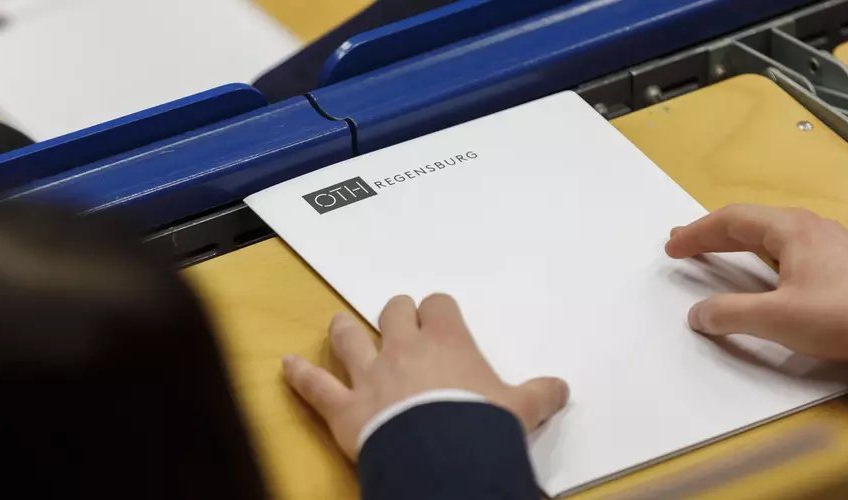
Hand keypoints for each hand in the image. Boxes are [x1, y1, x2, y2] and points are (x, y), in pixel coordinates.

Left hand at [282, 293, 568, 459]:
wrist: (445, 456)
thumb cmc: (482, 425)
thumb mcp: (522, 409)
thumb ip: (540, 395)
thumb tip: (561, 388)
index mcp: (446, 341)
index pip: (438, 306)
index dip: (437, 308)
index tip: (439, 314)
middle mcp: (404, 348)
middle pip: (392, 312)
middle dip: (395, 313)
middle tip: (398, 318)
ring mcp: (371, 375)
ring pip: (350, 338)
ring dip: (344, 331)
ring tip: (340, 324)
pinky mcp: (346, 408)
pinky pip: (317, 387)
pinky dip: (300, 377)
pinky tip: (285, 366)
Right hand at [666, 204, 847, 360]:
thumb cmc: (841, 315)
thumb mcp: (775, 318)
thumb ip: (729, 314)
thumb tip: (698, 314)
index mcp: (790, 229)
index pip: (731, 221)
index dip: (696, 233)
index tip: (672, 247)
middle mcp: (808, 226)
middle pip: (749, 223)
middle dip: (712, 233)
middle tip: (683, 242)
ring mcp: (828, 241)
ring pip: (769, 233)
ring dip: (736, 241)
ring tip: (713, 249)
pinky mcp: (841, 260)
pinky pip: (787, 246)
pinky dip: (759, 252)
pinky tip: (759, 265)